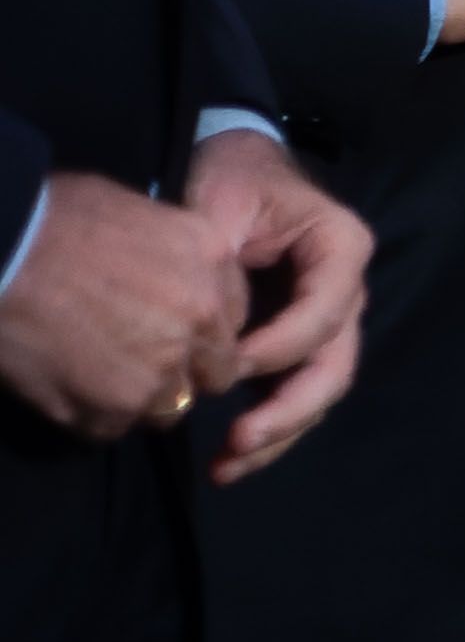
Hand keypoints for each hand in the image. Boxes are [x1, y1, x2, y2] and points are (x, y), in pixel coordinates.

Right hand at [0, 170, 247, 438]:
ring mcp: (162, 366)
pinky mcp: (115, 405)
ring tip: (94, 373)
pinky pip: (114, 427)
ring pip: (168, 406)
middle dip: (182, 370)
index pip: (235, 317)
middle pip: (214, 370)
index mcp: (212, 260)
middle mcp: (201, 317)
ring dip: (138, 397)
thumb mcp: (139, 214)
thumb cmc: (53, 218)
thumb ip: (175, 257)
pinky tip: (66, 386)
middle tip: (134, 358)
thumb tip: (174, 279)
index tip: (172, 329)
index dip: (202, 329)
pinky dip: (92, 415)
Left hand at [185, 130, 370, 483]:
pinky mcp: (298, 343)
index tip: (225, 368)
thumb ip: (220, 261)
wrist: (234, 166)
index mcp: (340, 250)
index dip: (280, 346)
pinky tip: (229, 459)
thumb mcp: (222, 202)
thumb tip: (210, 330)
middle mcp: (346, 292)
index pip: (323, 312)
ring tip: (226, 467)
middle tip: (237, 442)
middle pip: (334, 365)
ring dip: (278, 433)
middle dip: (288, 411)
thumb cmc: (232, 177)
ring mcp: (326, 322)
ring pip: (319, 390)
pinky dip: (268, 427)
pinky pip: (294, 392)